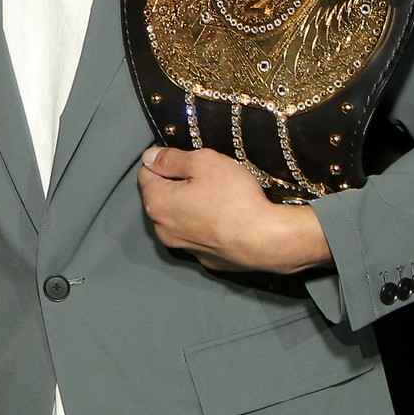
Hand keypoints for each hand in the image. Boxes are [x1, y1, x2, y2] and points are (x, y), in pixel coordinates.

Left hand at [137, 147, 332, 274]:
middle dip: (180, 184)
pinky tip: (226, 218)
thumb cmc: (235, 199)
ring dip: (193, 205)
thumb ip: (172, 158)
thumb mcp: (203, 162)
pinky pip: (199, 233)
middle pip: (163, 196)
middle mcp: (163, 229)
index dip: (167, 162)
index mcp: (157, 204)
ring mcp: (184, 247)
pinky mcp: (205, 258)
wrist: (266, 240)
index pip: (147, 173)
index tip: (189, 162)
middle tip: (209, 178)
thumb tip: (150, 156)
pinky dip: (207, 224)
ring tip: (221, 198)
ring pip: (181, 216)